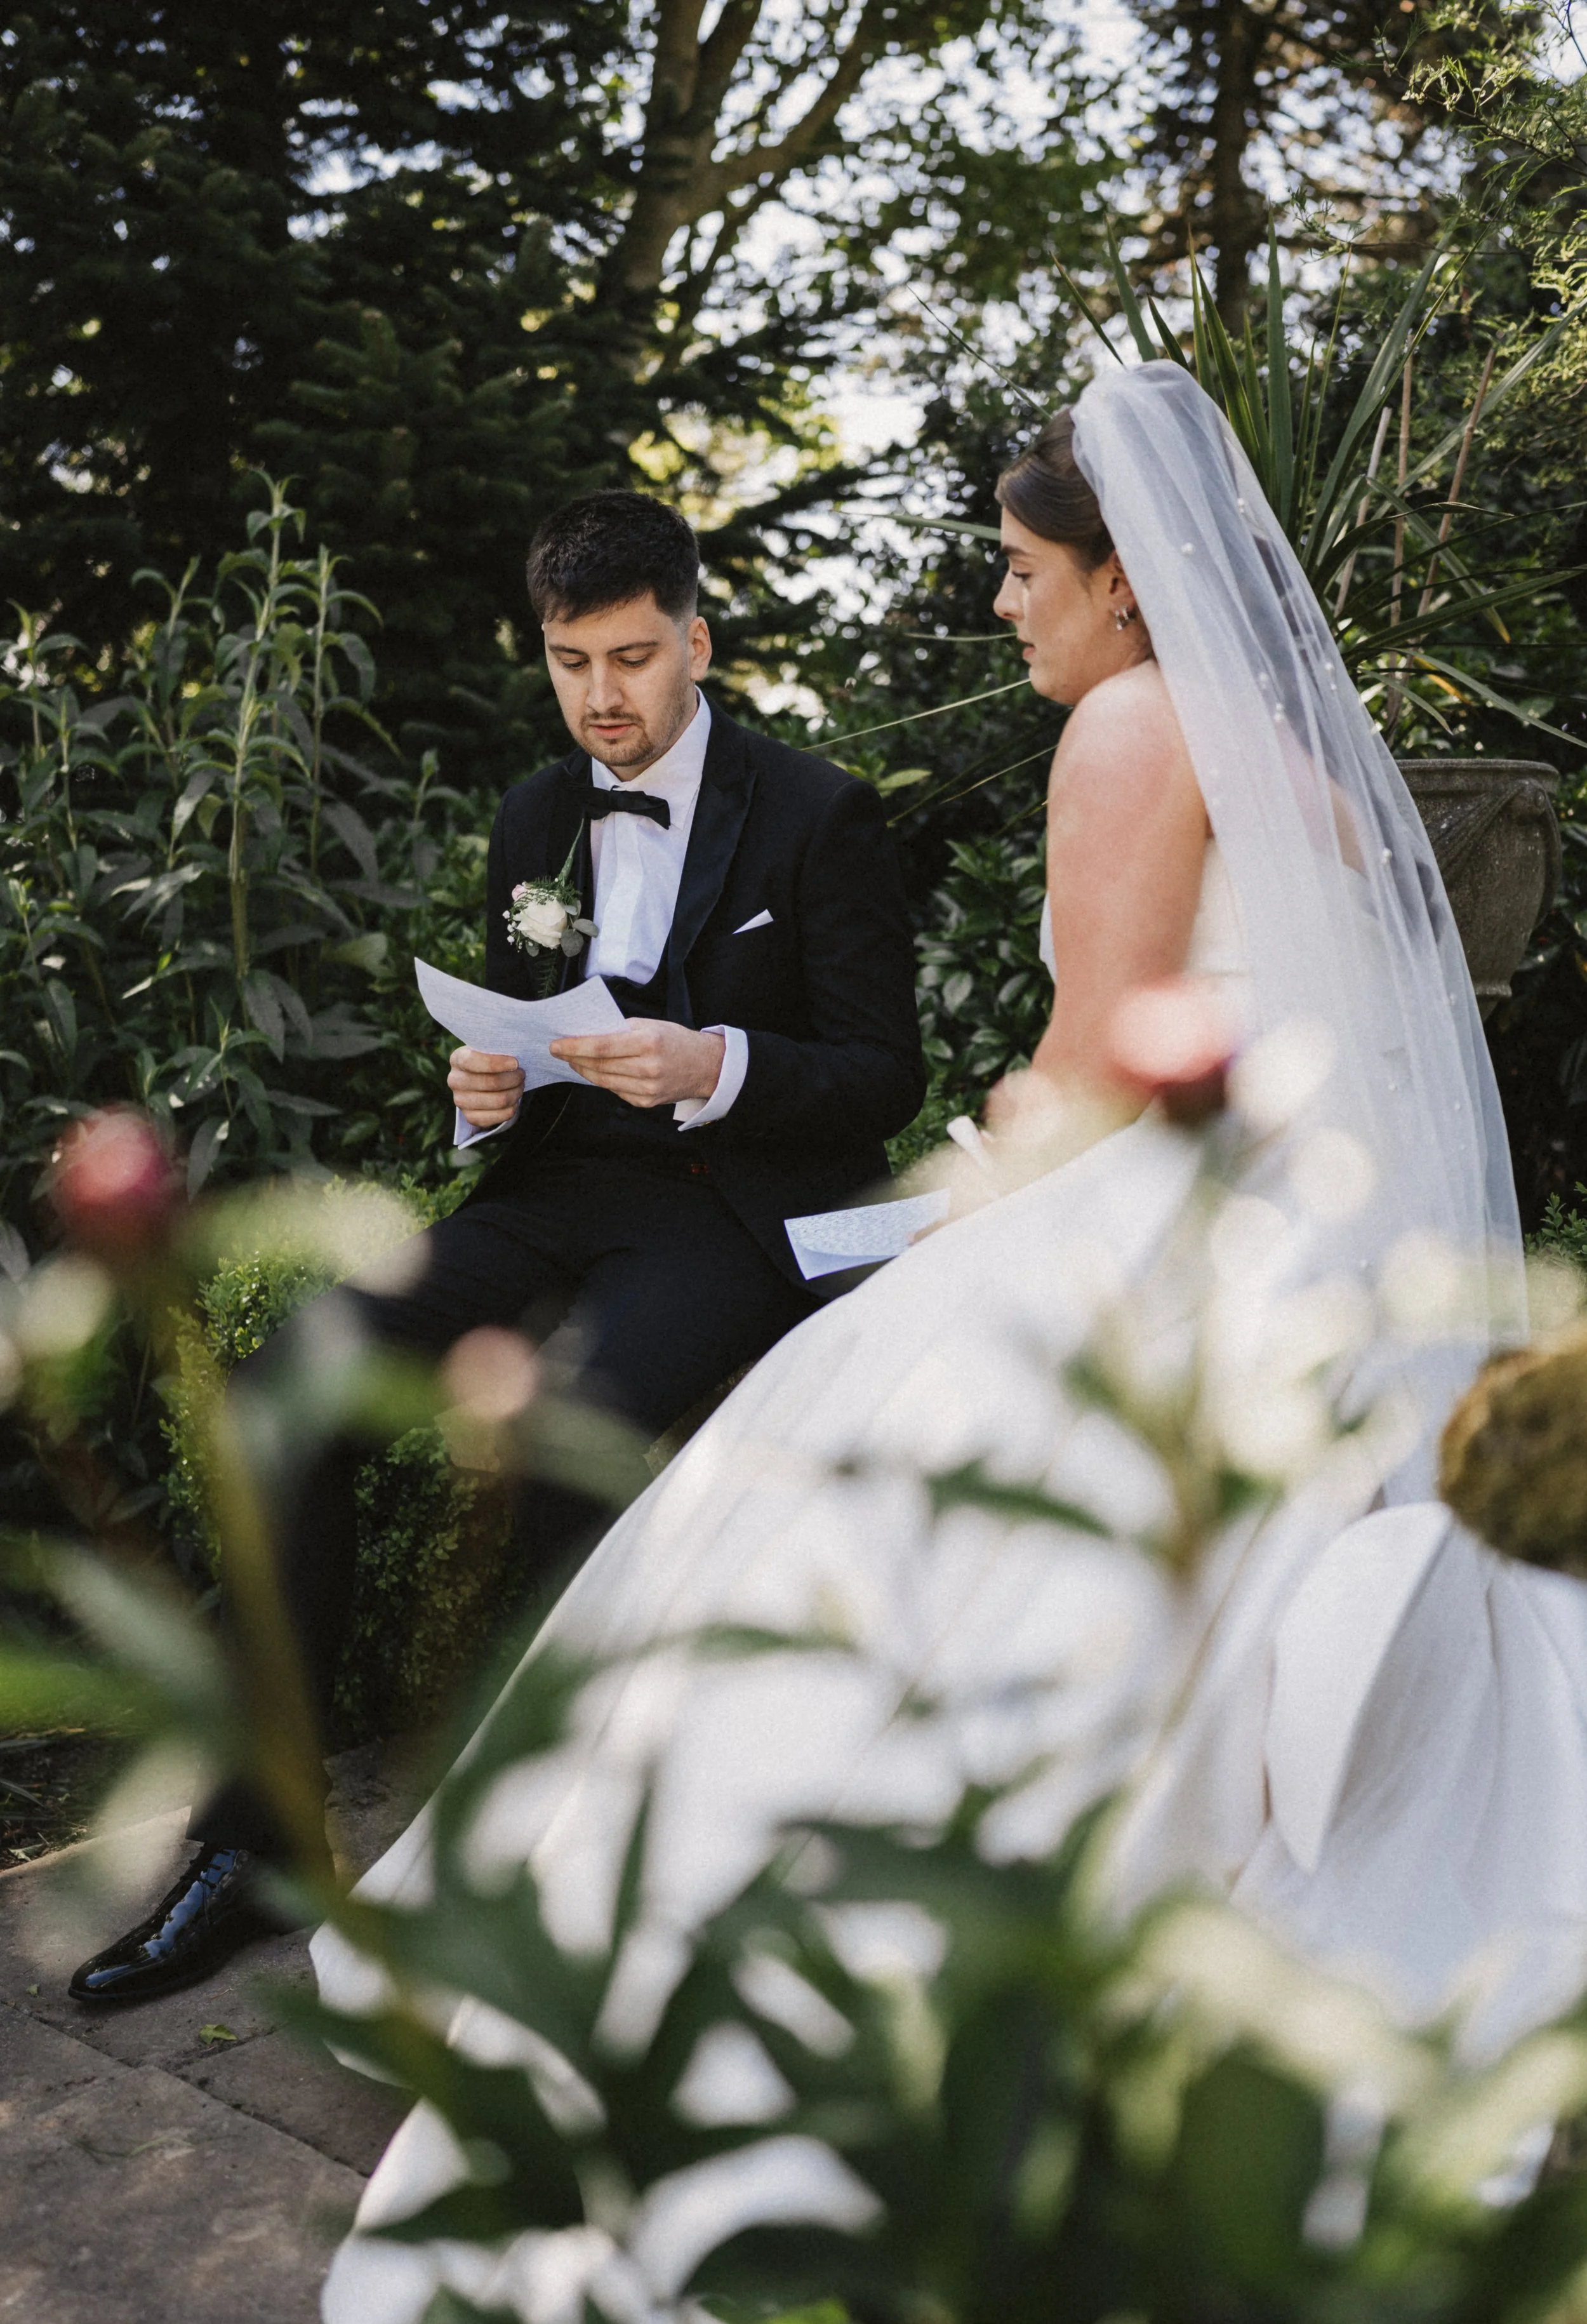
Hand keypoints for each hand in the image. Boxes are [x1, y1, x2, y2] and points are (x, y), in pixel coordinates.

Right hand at [448, 1046, 525, 1128]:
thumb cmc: (490, 1062)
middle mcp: (455, 1081)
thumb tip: (515, 1059)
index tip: (515, 1063)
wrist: (481, 1081)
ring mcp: (461, 1101)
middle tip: (522, 1074)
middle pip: (491, 1082)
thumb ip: (498, 1050)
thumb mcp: (490, 1050)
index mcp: (458, 1059)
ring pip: (499, 1100)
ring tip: (520, 1086)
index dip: (496, 1063)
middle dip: (513, 1079)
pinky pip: (499, 1116)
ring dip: (515, 1093)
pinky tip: (514, 1100)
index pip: (472, 1061)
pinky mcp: (471, 1117)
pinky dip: (512, 1107)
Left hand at [549, 1022, 725, 1108]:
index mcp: (648, 1042)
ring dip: (584, 1070)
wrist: (706, 1066)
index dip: (575, 1047)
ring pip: (604, 1081)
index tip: (557, 1044)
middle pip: (599, 1065)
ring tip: (574, 1061)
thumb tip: (588, 1033)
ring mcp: (648, 1088)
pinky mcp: (647, 1102)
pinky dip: (602, 1081)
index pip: (602, 1046)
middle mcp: (648, 1067)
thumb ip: (621, 1030)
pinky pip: (615, 1091)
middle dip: (574, 1058)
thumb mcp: (651, 1025)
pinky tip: (595, 1072)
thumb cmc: (677, 1041)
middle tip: (559, 1051)